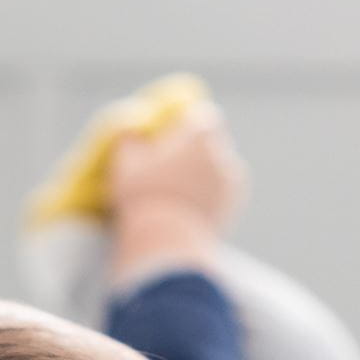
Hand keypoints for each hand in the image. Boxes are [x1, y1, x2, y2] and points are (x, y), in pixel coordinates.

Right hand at [109, 103, 247, 279]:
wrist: (168, 242)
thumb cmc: (145, 196)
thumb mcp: (126, 161)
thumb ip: (131, 137)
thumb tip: (133, 130)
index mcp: (201, 134)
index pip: (202, 116)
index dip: (186, 125)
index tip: (171, 137)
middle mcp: (223, 153)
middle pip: (211, 143)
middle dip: (195, 151)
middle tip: (169, 166)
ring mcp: (231, 183)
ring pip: (216, 170)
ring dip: (202, 175)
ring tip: (175, 192)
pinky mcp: (233, 208)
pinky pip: (219, 194)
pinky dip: (207, 197)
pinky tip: (185, 209)